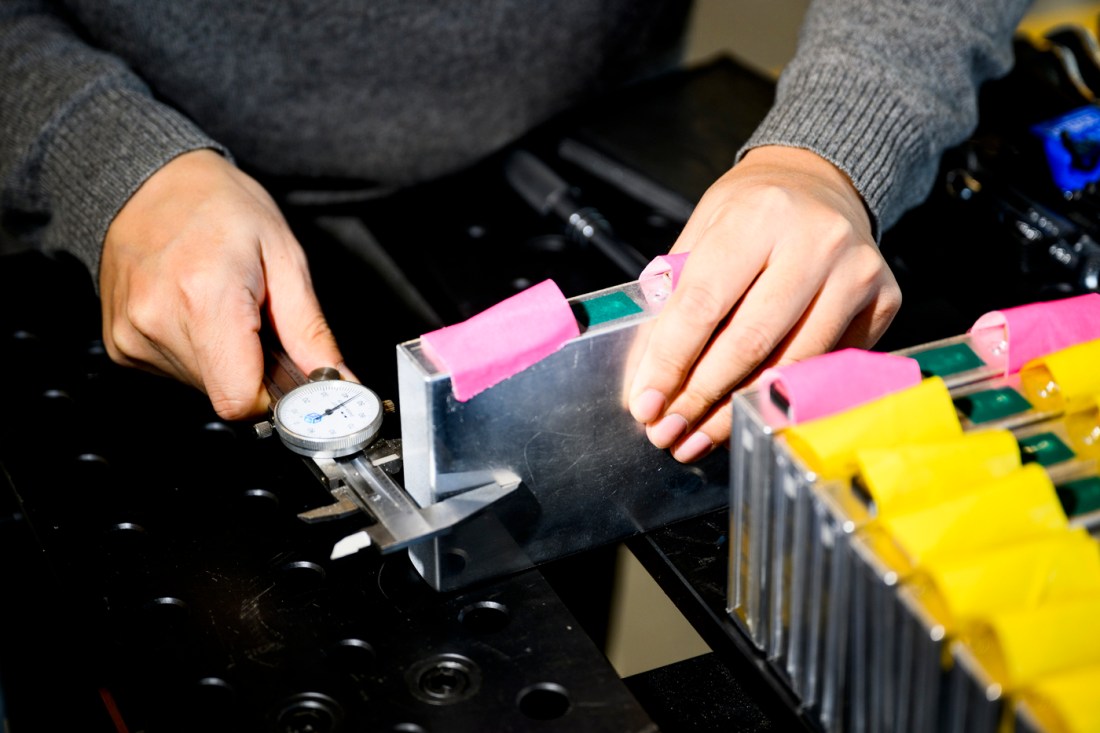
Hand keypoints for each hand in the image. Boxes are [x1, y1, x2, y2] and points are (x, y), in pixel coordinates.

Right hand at [100, 149, 346, 419]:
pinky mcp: (120, 344)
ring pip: (201, 385)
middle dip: (253, 369)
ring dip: (224, 359)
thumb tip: (340, 379)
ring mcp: (133, 335)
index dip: (273, 396)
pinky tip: (195, 310)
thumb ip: (311, 331)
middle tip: (255, 321)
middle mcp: (159, 321)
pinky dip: (196, 351)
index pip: (240, 400)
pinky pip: (174, 372)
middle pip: (223, 394)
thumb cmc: (218, 206)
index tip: (287, 372)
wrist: (149, 181)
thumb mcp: (285, 256)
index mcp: (206, 298)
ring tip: (223, 307)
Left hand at [627, 146, 901, 461]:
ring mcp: (857, 272)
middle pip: (751, 343)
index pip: (704, 304)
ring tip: (702, 436)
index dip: (671, 362)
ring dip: (739, 411)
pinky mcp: (886, 299)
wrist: (820, 183)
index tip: (646, 404)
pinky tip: (749, 413)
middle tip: (670, 432)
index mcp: (756, 216)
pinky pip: (829, 366)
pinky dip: (785, 396)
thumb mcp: (701, 235)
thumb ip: (675, 301)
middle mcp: (815, 240)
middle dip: (703, 398)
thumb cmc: (751, 213)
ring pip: (793, 365)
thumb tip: (650, 380)